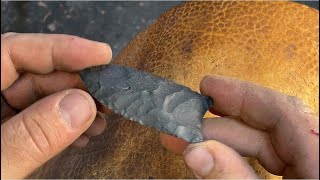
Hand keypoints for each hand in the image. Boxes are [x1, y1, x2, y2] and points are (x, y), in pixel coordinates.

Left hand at [1, 33, 111, 178]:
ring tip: (101, 120)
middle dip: (75, 85)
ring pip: (41, 97)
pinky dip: (65, 125)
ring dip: (75, 107)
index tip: (101, 54)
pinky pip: (40, 119)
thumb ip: (29, 137)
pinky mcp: (6, 131)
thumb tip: (81, 105)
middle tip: (107, 98)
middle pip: (33, 75)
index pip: (13, 52)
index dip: (61, 49)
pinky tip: (82, 133)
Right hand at [162, 76, 318, 177]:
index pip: (283, 112)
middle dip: (218, 124)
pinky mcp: (291, 177)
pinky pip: (259, 160)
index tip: (207, 87)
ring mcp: (302, 169)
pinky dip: (230, 157)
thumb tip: (196, 152)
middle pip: (265, 127)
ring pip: (258, 145)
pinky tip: (209, 155)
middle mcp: (313, 157)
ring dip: (218, 142)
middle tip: (181, 124)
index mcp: (319, 157)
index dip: (243, 94)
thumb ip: (233, 177)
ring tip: (184, 143)